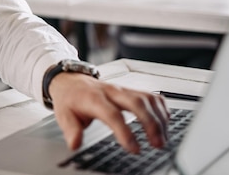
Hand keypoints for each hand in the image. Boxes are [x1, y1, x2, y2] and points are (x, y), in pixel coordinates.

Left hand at [48, 73, 168, 153]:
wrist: (70, 80)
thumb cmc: (70, 99)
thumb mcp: (63, 115)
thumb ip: (71, 130)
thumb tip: (75, 143)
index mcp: (94, 98)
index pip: (112, 114)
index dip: (124, 131)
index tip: (133, 149)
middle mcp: (111, 92)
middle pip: (136, 102)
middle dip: (150, 123)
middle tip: (156, 144)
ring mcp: (122, 89)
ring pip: (147, 98)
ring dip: (159, 118)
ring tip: (162, 139)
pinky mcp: (130, 90)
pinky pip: (151, 96)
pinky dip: (161, 109)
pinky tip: (164, 123)